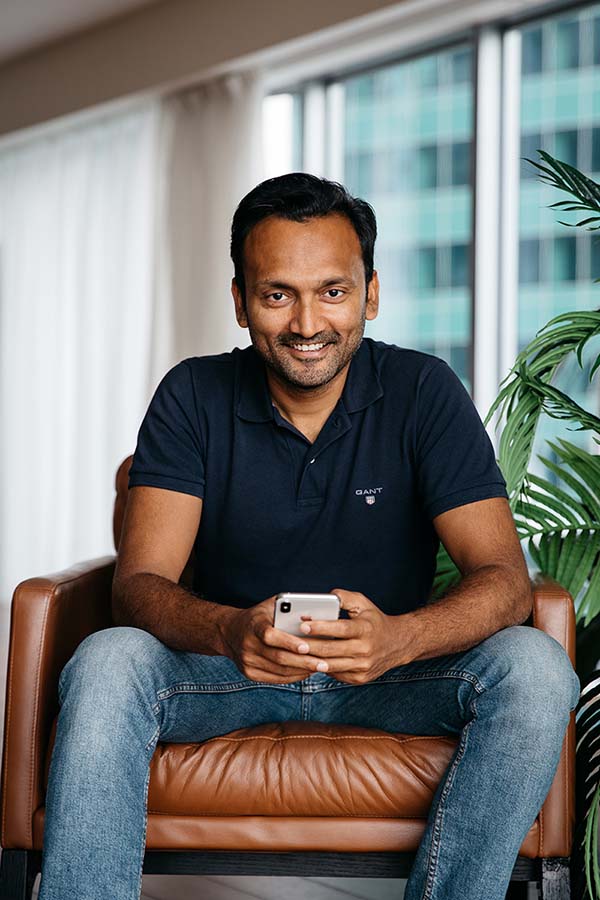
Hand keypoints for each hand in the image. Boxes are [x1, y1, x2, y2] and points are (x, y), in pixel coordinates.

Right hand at [221, 594, 333, 683]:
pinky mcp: (249, 673)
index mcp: (253, 625)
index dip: (288, 642)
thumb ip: (289, 607)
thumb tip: (314, 614)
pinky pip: (275, 678)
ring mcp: (247, 661)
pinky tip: (306, 672)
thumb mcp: (270, 605)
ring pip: (279, 671)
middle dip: (303, 662)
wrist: (231, 631)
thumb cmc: (259, 616)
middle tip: (323, 663)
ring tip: (320, 668)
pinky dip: (293, 677)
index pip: (270, 635)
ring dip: (302, 671)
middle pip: (278, 657)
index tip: (306, 646)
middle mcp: (247, 644)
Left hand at [286, 588, 412, 684]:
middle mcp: (365, 650)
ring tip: (295, 652)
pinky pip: (335, 674)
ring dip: (311, 659)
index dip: (320, 627)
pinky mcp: (360, 678)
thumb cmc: (374, 620)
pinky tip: (309, 660)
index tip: (302, 623)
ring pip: (331, 665)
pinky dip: (322, 668)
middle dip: (309, 645)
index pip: (340, 628)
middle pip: (331, 650)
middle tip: (290, 640)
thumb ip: (344, 597)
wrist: (397, 644)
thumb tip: (326, 596)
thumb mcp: (363, 604)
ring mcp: (363, 667)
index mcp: (365, 629)